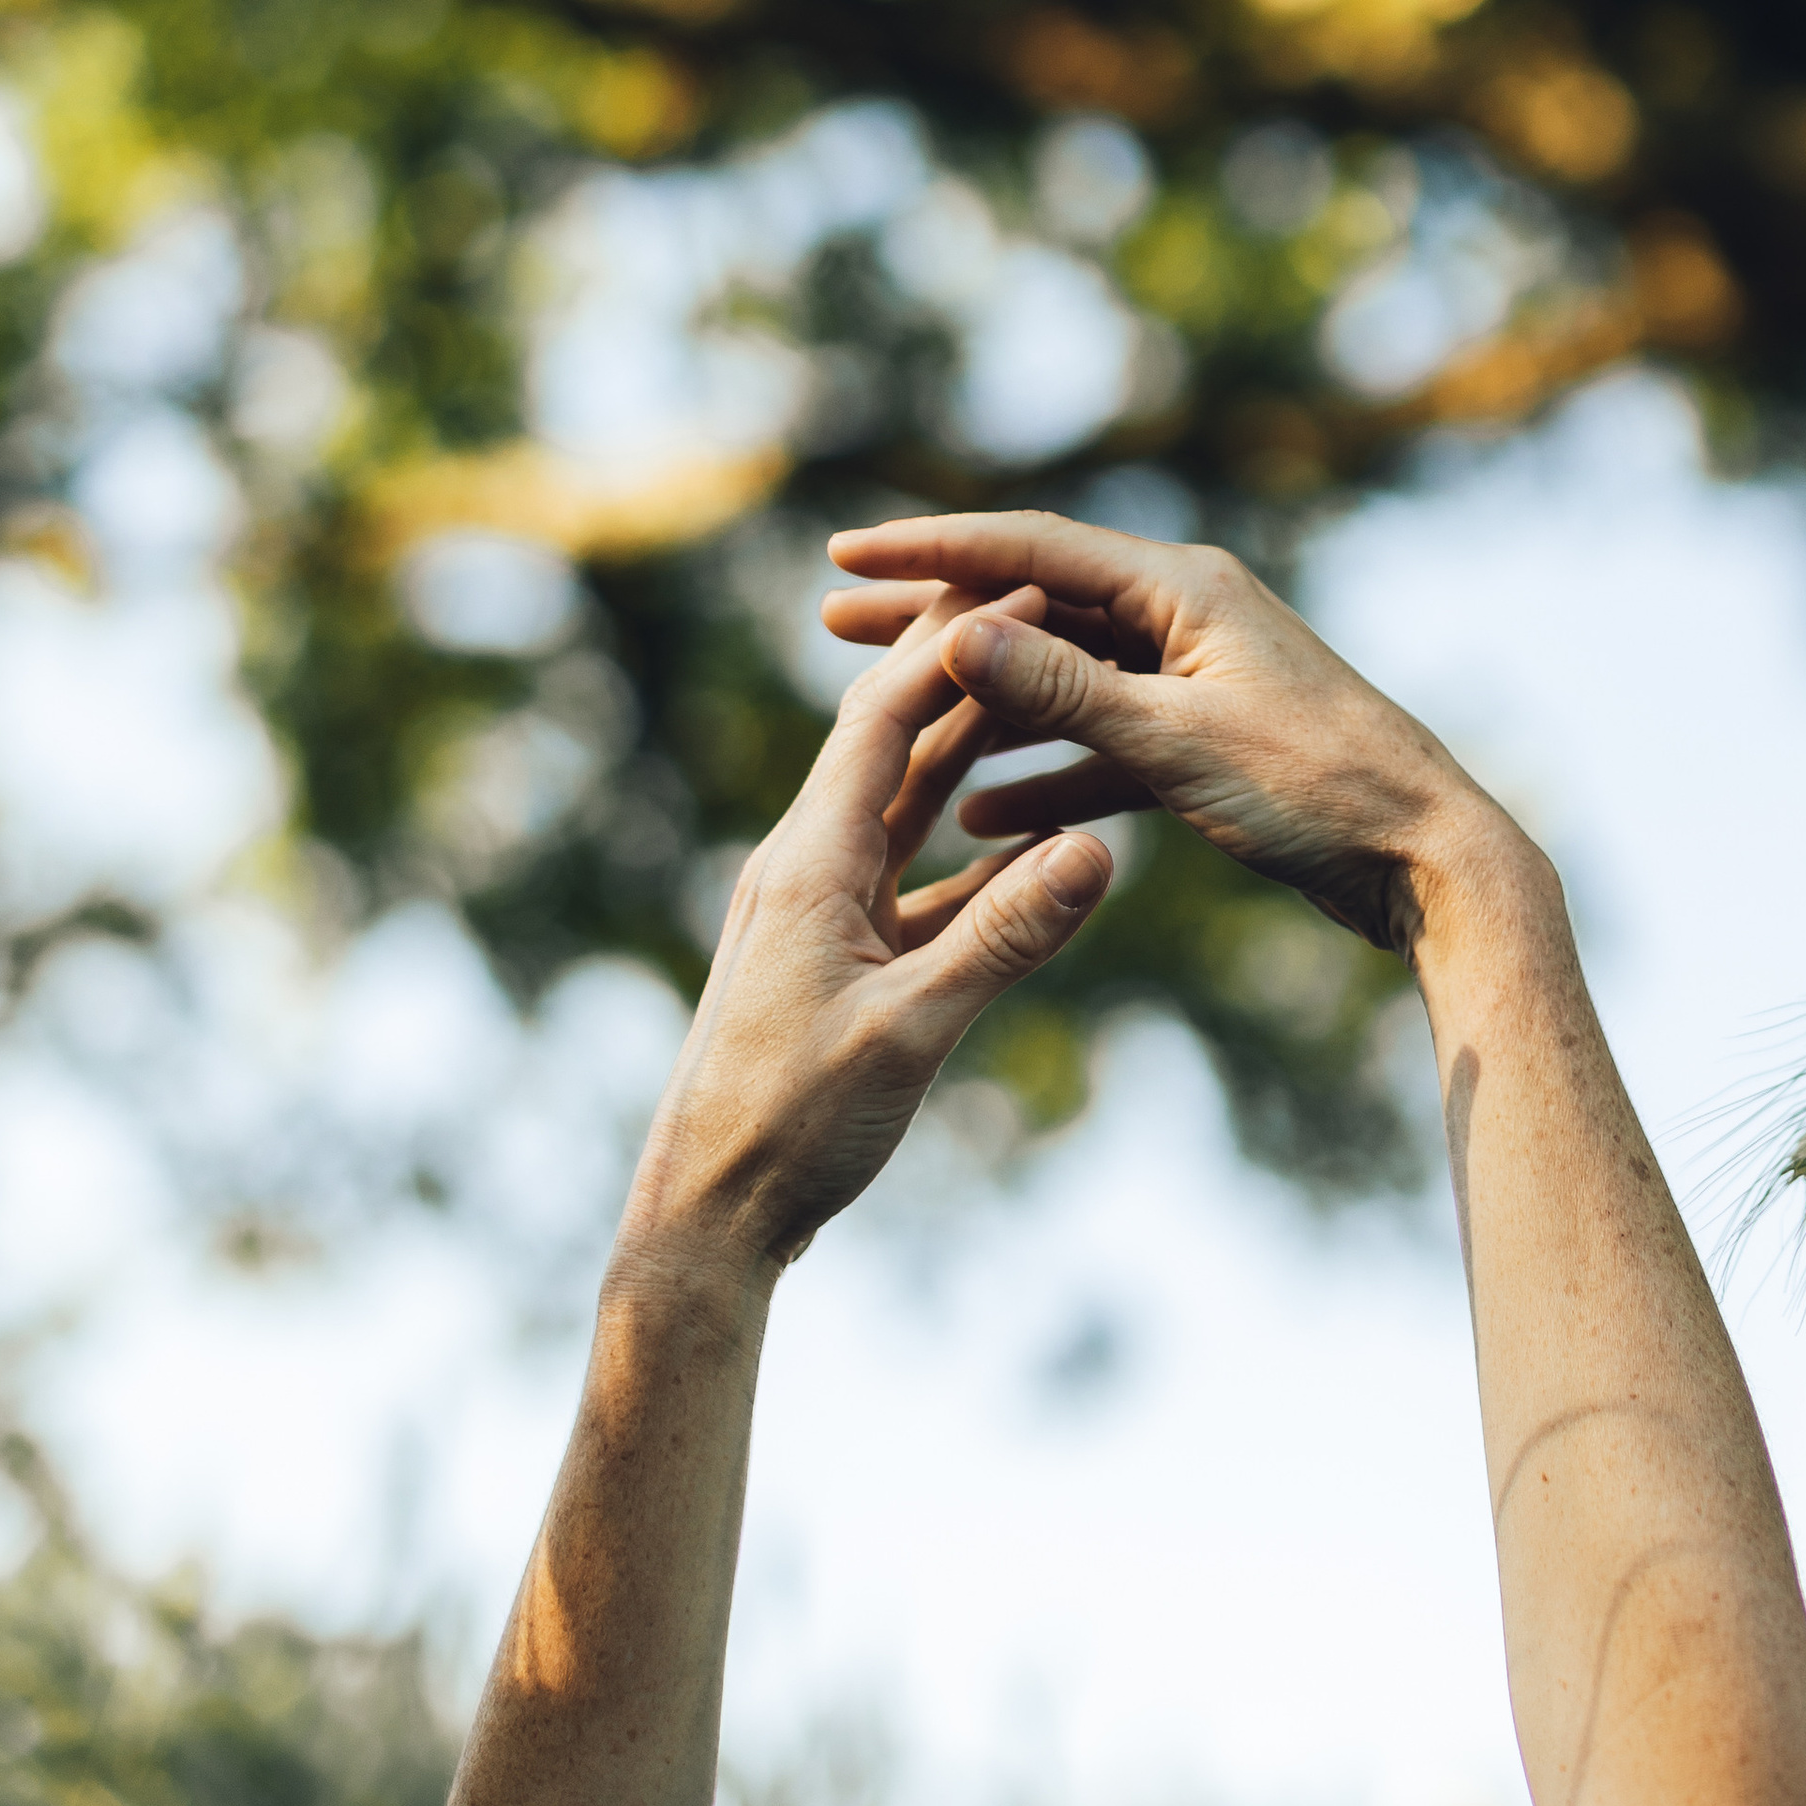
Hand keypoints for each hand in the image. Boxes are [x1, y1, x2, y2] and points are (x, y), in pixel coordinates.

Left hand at [615, 590, 1110, 1289]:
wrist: (705, 1218)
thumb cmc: (789, 1127)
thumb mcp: (910, 1033)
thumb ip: (1005, 939)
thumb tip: (1100, 849)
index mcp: (810, 861)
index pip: (886, 718)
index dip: (955, 648)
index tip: (1027, 588)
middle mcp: (806, 867)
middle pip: (891, 740)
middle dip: (963, 671)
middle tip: (1045, 608)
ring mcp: (819, 912)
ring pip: (902, 807)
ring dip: (967, 748)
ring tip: (1041, 690)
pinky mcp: (835, 960)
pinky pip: (912, 878)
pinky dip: (970, 849)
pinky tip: (1029, 843)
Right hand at [823, 514, 1529, 953]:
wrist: (1427, 858)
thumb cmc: (1316, 789)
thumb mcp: (1176, 741)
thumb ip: (1063, 691)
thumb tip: (955, 633)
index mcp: (1185, 588)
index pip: (1032, 548)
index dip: (933, 549)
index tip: (844, 553)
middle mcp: (1188, 615)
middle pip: (1037, 603)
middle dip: (936, 614)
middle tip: (832, 619)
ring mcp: (1198, 678)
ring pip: (1064, 677)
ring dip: (979, 697)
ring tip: (884, 709)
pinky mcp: (1209, 742)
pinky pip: (1104, 744)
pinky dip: (1045, 773)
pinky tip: (977, 814)